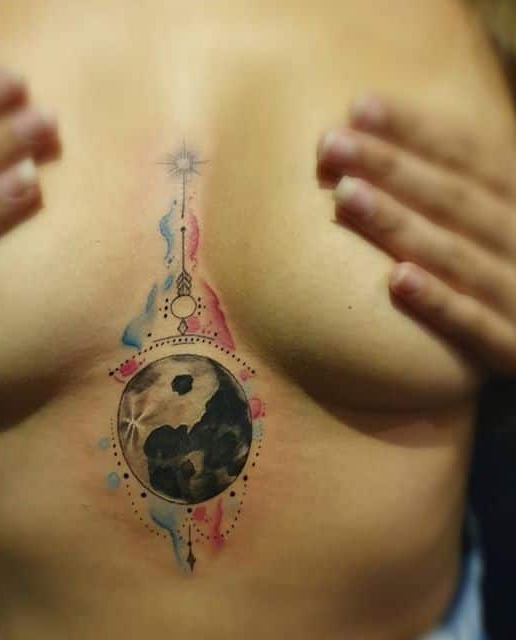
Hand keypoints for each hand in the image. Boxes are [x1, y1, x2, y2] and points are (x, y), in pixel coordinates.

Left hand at [316, 94, 515, 374]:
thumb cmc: (515, 278)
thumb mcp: (505, 223)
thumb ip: (467, 194)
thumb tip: (405, 142)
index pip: (467, 157)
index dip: (415, 130)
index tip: (358, 107)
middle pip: (454, 197)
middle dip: (392, 166)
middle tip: (330, 143)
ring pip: (457, 255)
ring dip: (401, 225)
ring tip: (346, 195)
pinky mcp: (515, 348)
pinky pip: (476, 326)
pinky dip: (440, 303)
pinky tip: (396, 281)